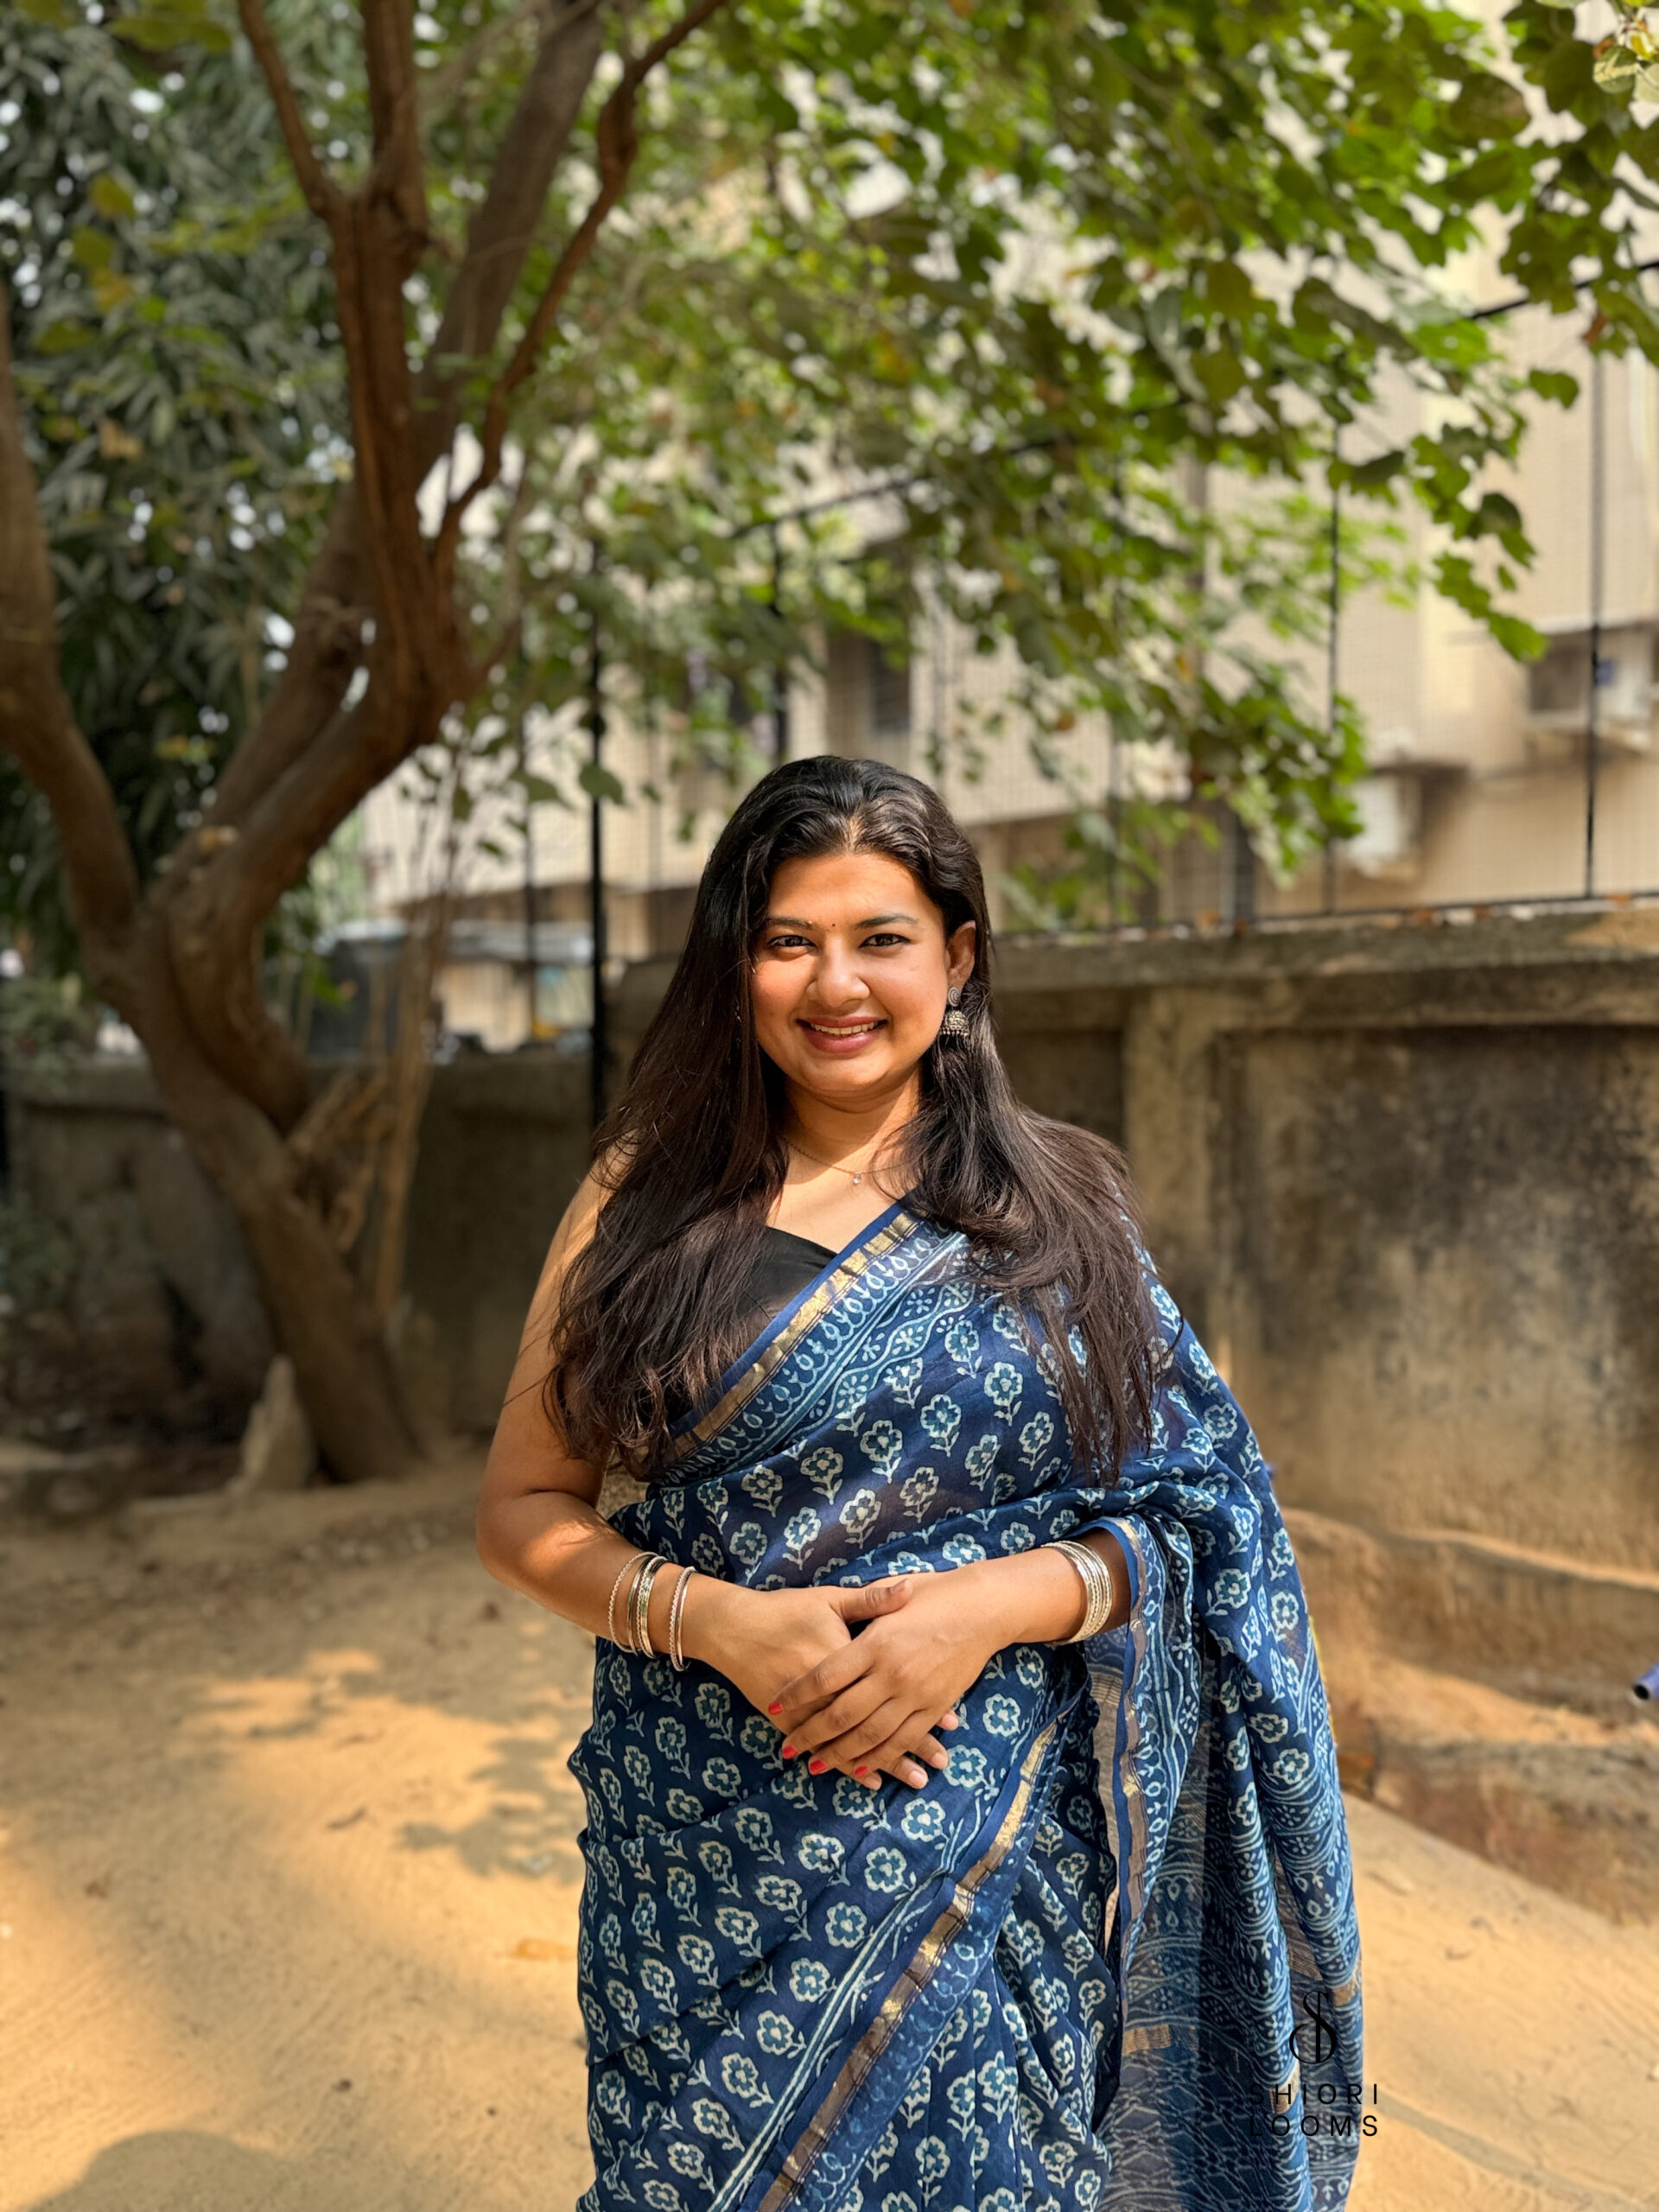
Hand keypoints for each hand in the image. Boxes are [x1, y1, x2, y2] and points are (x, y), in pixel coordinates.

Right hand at [684, 1577, 956, 1789]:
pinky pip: (826, 1751)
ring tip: (918, 1779)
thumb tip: (911, 1588)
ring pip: (856, 1745)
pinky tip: (870, 1780)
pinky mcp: (792, 1724)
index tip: (953, 1723)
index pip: (895, 1688)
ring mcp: (811, 1712)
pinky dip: (850, 1767)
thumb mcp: (831, 1600)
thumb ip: (873, 1600)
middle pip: (881, 1723)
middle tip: (942, 1762)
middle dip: (914, 1745)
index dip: (923, 1706)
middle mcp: (833, 1692)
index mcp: (849, 1659)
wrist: (735, 1628)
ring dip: (888, 1763)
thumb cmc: (786, 1610)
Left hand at [771, 1572, 994, 1789]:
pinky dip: (881, 1757)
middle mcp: (892, 1673)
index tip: (775, 1706)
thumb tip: (830, 1610)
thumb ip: (862, 1606)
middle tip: (788, 1749)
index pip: (826, 1675)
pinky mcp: (935, 1707)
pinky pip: (903, 1739)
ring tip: (816, 1765)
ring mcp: (915, 1694)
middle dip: (812, 1734)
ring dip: (840, 1754)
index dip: (798, 1693)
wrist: (984, 1608)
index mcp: (876, 1642)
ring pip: (871, 1734)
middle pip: (842, 1713)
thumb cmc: (936, 1594)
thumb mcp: (893, 1594)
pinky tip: (862, 1768)